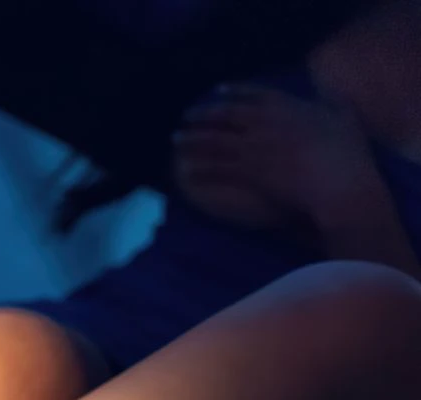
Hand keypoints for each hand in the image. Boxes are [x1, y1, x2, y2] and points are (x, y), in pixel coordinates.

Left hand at [173, 84, 386, 231]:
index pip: (253, 94)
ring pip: (215, 141)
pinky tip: (185, 172)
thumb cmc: (347, 153)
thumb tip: (332, 98)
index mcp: (287, 106)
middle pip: (225, 115)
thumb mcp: (344, 118)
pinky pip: (217, 169)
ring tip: (175, 140)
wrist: (337, 183)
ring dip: (192, 140)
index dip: (233, 91)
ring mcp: (253, 147)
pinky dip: (199, 169)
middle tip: (185, 117)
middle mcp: (264, 123)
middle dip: (202, 115)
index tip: (216, 91)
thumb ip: (333, 105)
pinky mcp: (247, 171)